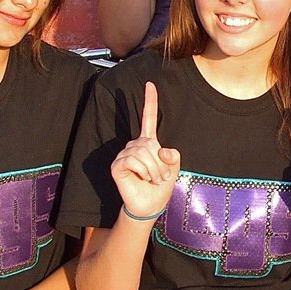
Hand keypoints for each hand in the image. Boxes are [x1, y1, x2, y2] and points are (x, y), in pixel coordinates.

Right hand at [111, 81, 179, 219]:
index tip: (150, 84)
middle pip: (151, 144)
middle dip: (160, 163)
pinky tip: (140, 178)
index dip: (149, 101)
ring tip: (152, 179)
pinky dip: (143, 171)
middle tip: (160, 177)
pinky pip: (133, 160)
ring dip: (153, 169)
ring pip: (143, 152)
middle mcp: (135, 144)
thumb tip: (161, 149)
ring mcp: (124, 153)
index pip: (148, 117)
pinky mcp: (117, 164)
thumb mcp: (173, 168)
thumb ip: (173, 156)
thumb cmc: (160, 186)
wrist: (149, 205)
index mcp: (149, 142)